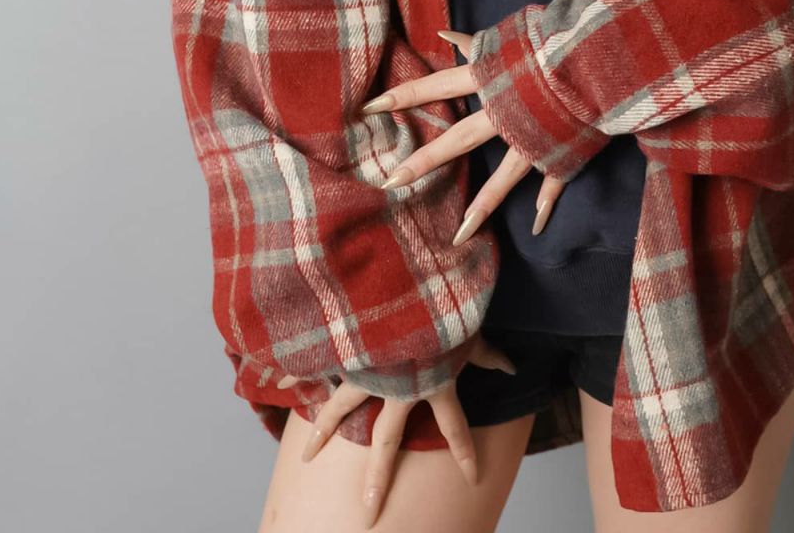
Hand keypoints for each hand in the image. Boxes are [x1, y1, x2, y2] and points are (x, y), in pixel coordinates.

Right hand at [277, 329, 517, 527]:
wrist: (409, 284)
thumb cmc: (446, 305)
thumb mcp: (472, 329)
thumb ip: (487, 352)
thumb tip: (514, 367)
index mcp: (431, 385)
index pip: (454, 427)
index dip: (465, 453)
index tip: (473, 479)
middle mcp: (398, 388)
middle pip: (387, 443)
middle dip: (378, 480)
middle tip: (369, 512)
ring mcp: (369, 373)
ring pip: (342, 411)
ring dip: (323, 434)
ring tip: (306, 457)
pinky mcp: (347, 352)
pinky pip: (317, 368)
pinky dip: (297, 375)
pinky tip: (279, 384)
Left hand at [359, 28, 567, 241]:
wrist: (602, 57)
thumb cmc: (556, 40)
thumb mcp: (512, 37)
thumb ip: (477, 42)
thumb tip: (442, 32)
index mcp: (492, 78)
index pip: (437, 85)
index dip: (404, 96)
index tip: (369, 107)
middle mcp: (504, 112)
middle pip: (457, 139)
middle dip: (424, 161)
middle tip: (390, 181)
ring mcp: (531, 138)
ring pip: (503, 178)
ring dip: (482, 207)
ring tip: (459, 234)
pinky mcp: (560, 151)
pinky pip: (552, 182)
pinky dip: (546, 203)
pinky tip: (538, 226)